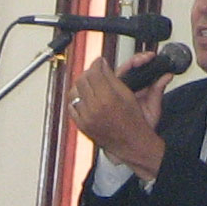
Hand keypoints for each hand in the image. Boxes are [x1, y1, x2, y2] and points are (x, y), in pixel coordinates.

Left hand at [70, 59, 167, 180]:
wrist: (131, 143)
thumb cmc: (134, 121)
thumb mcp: (127, 95)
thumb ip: (112, 78)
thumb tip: (102, 65)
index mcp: (107, 99)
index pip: (93, 72)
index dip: (96, 64)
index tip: (99, 62)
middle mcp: (94, 108)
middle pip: (81, 80)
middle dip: (88, 73)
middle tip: (96, 72)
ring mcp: (86, 118)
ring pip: (74, 92)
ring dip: (81, 85)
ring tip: (90, 85)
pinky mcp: (82, 125)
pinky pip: (72, 106)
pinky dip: (77, 100)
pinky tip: (86, 99)